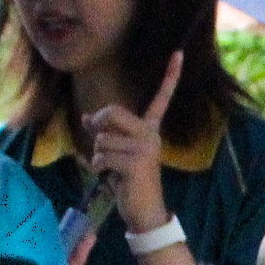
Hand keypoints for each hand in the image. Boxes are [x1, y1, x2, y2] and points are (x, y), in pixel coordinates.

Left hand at [82, 54, 186, 233]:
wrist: (144, 211)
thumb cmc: (130, 182)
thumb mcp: (116, 154)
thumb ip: (105, 134)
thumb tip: (85, 118)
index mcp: (150, 130)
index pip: (161, 98)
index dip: (170, 76)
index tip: (179, 53)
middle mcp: (151, 134)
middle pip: (112, 112)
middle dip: (97, 126)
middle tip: (101, 144)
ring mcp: (145, 148)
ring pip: (101, 139)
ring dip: (97, 156)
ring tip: (112, 170)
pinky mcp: (135, 163)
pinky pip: (102, 156)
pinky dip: (98, 168)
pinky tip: (111, 178)